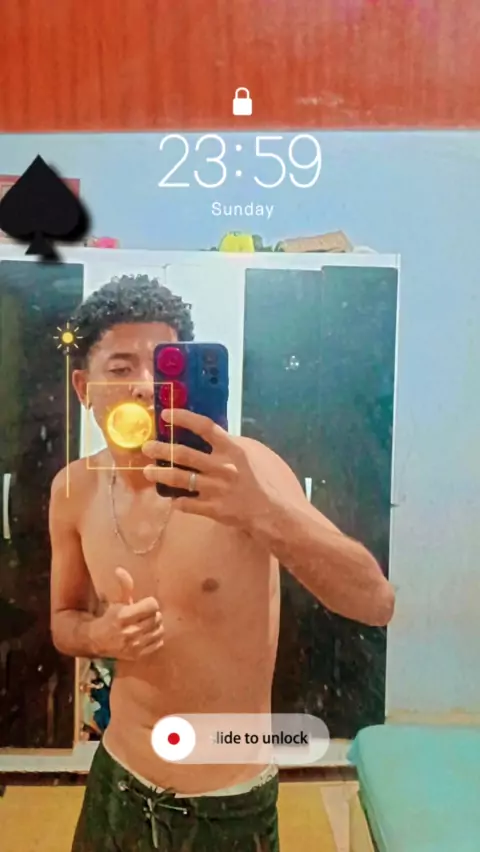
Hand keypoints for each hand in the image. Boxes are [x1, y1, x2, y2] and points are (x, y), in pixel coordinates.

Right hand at [90, 568, 163, 660]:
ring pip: (159, 631)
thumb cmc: (109, 617)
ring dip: (156, 625)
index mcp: (122, 616)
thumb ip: (123, 585)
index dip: (151, 603)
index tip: (146, 603)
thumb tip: (119, 569)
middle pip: (156, 618)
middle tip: (147, 613)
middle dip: (153, 614)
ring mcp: (134, 646)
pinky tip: (148, 633)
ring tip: (148, 622)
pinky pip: (158, 643)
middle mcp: (129, 633)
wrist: (96, 640)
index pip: (152, 606)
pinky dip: (156, 637)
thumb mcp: (116, 600)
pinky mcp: (137, 656)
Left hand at [142, 409, 278, 529]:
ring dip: (161, 474)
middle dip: (162, 450)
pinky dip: (177, 502)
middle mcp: (221, 467)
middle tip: (147, 447)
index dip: (184, 418)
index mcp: (232, 450)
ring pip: (180, 480)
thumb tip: (212, 435)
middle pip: (184, 454)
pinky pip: (187, 504)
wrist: (272, 512)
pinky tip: (171, 499)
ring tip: (147, 471)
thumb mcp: (253, 455)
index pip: (205, 428)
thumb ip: (231, 445)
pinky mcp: (212, 509)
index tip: (166, 415)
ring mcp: (215, 489)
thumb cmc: (264, 481)